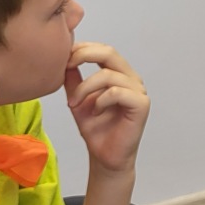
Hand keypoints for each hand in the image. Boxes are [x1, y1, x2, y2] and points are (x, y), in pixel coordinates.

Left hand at [64, 43, 148, 174]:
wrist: (105, 156)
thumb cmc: (95, 129)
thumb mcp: (77, 98)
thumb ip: (73, 79)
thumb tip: (63, 59)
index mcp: (118, 73)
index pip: (102, 49)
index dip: (82, 48)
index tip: (63, 58)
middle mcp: (130, 78)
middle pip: (109, 52)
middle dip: (83, 55)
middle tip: (66, 66)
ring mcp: (138, 90)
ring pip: (108, 75)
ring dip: (85, 88)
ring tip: (74, 103)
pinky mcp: (141, 104)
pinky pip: (117, 92)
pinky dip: (100, 101)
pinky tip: (95, 112)